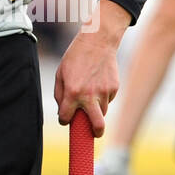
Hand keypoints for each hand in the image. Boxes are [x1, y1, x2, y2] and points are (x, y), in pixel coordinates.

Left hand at [54, 0, 127, 135]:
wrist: (98, 41)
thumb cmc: (76, 57)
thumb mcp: (60, 73)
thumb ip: (59, 94)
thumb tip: (64, 112)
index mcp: (73, 93)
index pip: (66, 117)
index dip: (64, 119)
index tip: (66, 118)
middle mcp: (90, 96)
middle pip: (97, 126)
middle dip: (95, 133)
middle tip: (94, 133)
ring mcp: (104, 92)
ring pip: (102, 112)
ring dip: (96, 110)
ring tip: (92, 96)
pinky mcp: (114, 87)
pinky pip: (109, 99)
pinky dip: (103, 96)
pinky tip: (99, 82)